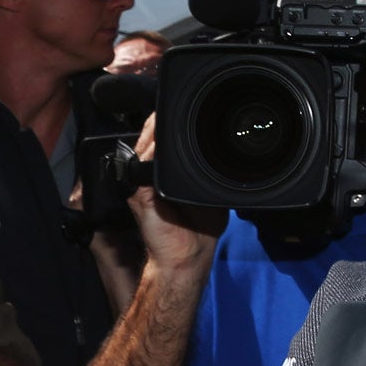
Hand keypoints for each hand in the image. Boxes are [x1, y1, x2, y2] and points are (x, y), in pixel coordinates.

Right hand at [125, 115, 225, 276]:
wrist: (186, 258)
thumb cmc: (199, 230)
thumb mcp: (210, 189)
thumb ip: (210, 168)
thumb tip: (226, 149)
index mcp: (161, 173)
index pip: (159, 136)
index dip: (167, 120)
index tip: (185, 107)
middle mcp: (147, 175)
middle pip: (149, 134)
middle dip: (162, 119)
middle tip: (180, 106)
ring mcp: (140, 184)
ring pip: (145, 145)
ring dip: (158, 131)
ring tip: (173, 118)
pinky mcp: (139, 194)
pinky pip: (143, 166)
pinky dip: (154, 152)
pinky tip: (166, 144)